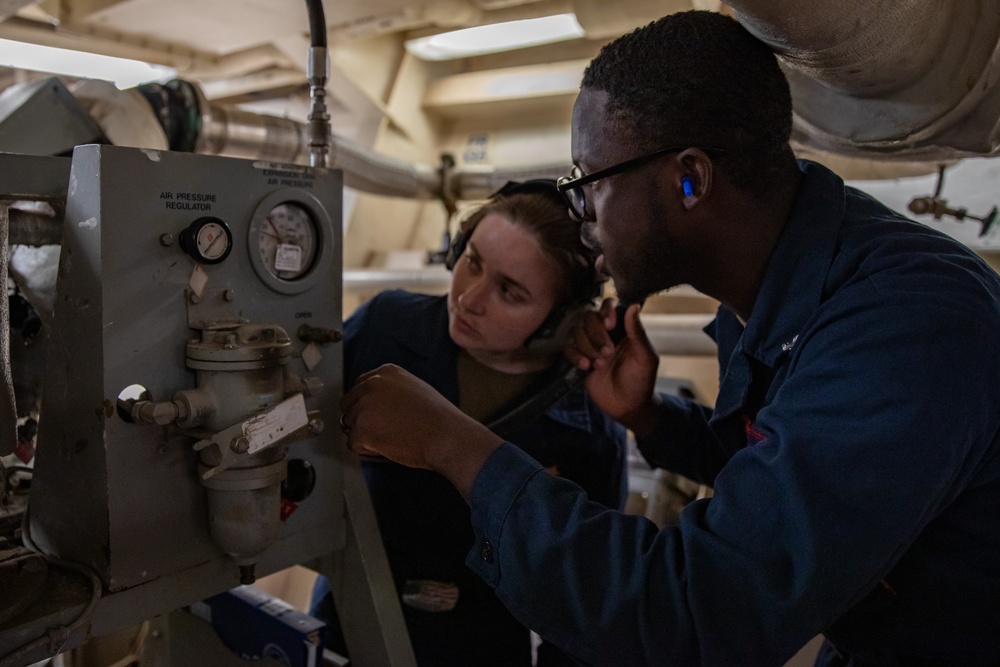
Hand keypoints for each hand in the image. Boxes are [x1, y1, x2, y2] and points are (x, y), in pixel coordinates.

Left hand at [339, 364, 502, 498]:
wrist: (446, 436)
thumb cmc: (438, 418)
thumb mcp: (415, 389)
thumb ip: (392, 391)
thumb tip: (378, 404)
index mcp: (386, 372)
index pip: (360, 386)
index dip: (366, 404)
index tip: (375, 415)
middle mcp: (372, 384)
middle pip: (349, 405)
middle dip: (361, 419)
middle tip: (381, 431)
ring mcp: (364, 406)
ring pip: (350, 424)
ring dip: (364, 435)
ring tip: (390, 438)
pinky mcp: (362, 429)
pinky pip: (353, 444)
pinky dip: (366, 450)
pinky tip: (386, 447)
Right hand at [565, 299, 660, 437]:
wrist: (627, 407)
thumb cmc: (641, 381)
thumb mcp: (645, 357)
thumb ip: (638, 332)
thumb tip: (633, 306)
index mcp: (623, 328)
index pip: (609, 306)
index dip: (606, 311)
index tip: (610, 325)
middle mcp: (604, 333)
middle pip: (589, 317)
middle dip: (596, 335)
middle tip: (608, 354)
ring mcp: (590, 346)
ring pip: (577, 332)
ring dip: (587, 348)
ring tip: (599, 365)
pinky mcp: (578, 359)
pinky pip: (568, 348)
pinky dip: (575, 356)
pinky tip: (586, 368)